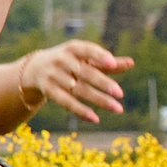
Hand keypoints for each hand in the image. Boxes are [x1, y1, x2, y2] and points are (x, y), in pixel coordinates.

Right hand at [18, 40, 132, 123]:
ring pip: (79, 89)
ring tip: (118, 108)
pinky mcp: (48, 90)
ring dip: (98, 99)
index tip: (113, 63)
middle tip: (121, 93)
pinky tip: (96, 119)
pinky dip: (81, 110)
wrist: (35, 68)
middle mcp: (62, 60)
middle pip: (85, 72)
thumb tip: (131, 63)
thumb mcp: (85, 59)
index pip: (87, 50)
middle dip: (103, 83)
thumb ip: (107, 62)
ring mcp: (53, 75)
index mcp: (73, 48)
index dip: (99, 56)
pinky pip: (66, 101)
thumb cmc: (70, 61)